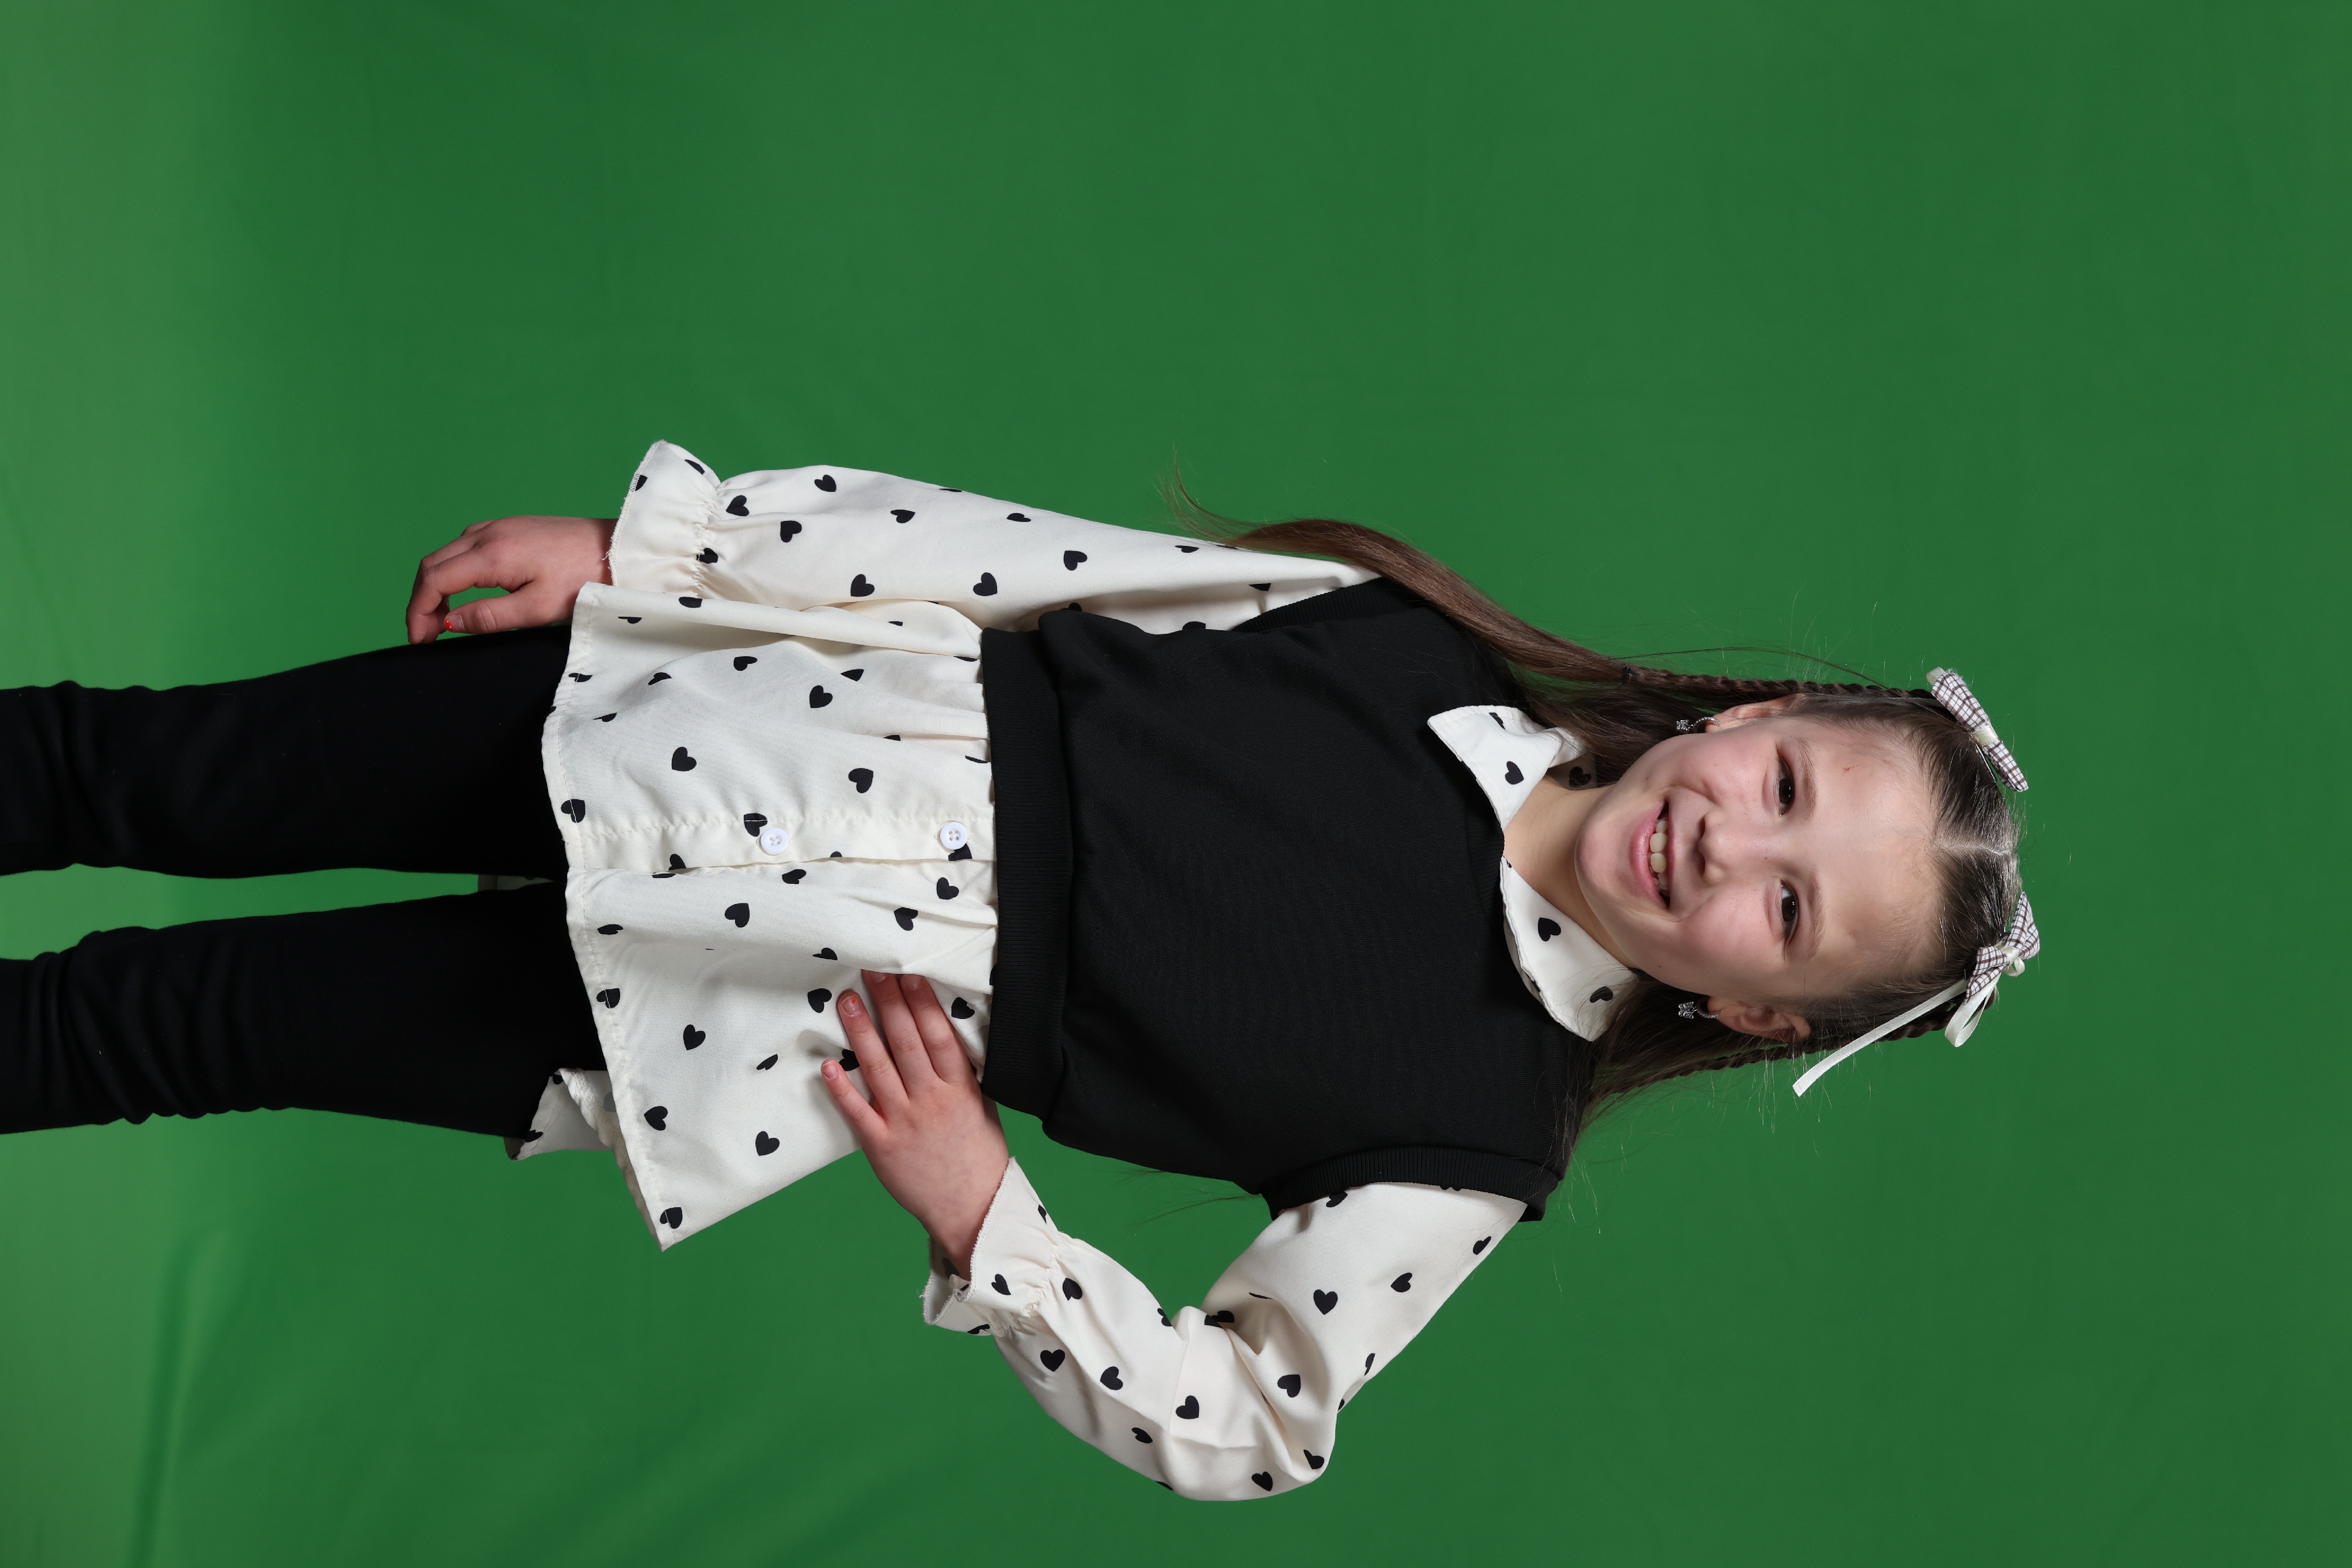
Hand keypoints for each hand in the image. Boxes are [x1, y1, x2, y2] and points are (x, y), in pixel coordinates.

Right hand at [406, 515, 615, 643]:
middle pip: (432, 564)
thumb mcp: (537, 609)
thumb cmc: (584, 579)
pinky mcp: (510, 528)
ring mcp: (498, 526)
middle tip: (424, 634)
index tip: (420, 640)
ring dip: (435, 584)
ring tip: (440, 618)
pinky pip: (466, 547)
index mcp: (491, 553)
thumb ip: (489, 616)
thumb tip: (448, 622)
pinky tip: (462, 591)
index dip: (418, 612)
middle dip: (421, 600)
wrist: (619, 550)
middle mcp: (488, 533)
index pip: (434, 579)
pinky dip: (453, 570)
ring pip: (447, 554)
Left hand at [821, 972, 1009, 1277]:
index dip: (921, 1001)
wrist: (973, 1207)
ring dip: (861, 1031)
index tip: (907, 973)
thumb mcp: (981, 1105)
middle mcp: (932, 1100)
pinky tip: (827, 1065)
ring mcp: (905, 1122)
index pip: (938, 1034)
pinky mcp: (882, 1146)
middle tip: (871, 970)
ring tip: (845, 1001)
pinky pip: (857, 1112)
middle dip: (888, 1003)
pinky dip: (841, 1089)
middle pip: (907, 1042)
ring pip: (879, 1068)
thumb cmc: (978, 1154)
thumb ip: (961, 1072)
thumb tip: (941, 1031)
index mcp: (960, 1087)